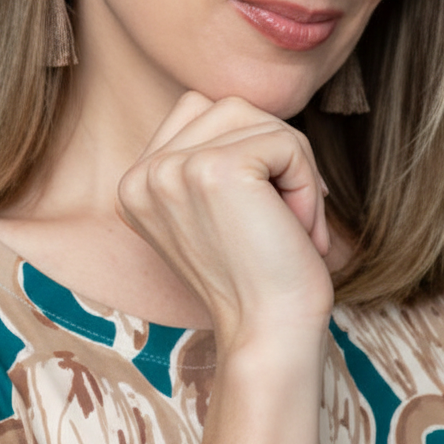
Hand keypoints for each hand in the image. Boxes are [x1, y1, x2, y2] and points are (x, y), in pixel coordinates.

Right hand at [116, 92, 333, 346]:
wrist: (269, 336)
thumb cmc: (257, 274)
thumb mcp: (212, 208)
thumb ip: (209, 154)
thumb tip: (252, 109)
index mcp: (134, 182)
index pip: (199, 110)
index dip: (247, 148)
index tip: (259, 211)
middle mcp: (143, 174)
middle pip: (231, 108)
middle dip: (274, 153)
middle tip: (285, 218)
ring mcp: (174, 169)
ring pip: (260, 119)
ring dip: (294, 166)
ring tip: (292, 221)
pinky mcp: (216, 170)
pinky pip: (288, 143)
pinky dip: (308, 184)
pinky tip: (299, 230)